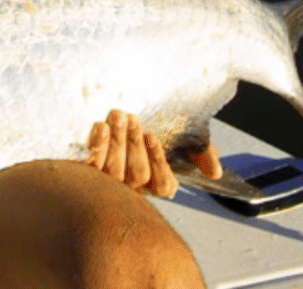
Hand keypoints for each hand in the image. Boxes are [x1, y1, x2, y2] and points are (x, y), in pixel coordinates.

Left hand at [86, 109, 221, 197]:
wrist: (123, 115)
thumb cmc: (155, 129)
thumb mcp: (185, 138)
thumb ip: (202, 152)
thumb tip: (215, 172)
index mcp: (155, 183)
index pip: (162, 185)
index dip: (157, 162)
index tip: (152, 136)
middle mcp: (133, 188)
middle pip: (135, 174)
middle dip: (133, 144)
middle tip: (132, 118)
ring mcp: (108, 184)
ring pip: (113, 171)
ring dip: (116, 141)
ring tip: (117, 115)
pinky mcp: (86, 174)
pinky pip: (90, 167)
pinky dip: (96, 147)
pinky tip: (101, 127)